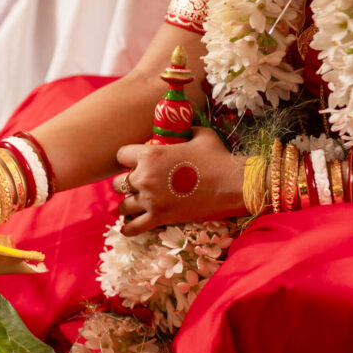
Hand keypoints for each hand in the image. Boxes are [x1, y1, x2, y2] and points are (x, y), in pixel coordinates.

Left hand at [113, 127, 246, 235]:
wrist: (233, 184)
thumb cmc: (218, 157)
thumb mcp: (201, 135)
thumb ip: (185, 130)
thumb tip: (184, 125)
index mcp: (151, 154)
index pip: (121, 155)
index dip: (126, 159)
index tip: (133, 163)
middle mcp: (145, 177)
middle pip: (118, 183)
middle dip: (126, 184)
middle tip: (138, 185)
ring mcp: (150, 199)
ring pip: (123, 206)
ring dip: (129, 205)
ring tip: (137, 204)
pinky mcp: (159, 218)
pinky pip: (132, 228)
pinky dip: (129, 228)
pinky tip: (129, 226)